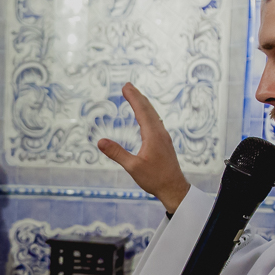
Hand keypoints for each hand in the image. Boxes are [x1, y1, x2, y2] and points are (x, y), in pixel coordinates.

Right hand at [98, 83, 190, 213]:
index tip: (125, 86)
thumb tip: (100, 141)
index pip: (141, 111)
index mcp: (153, 135)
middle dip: (137, 96)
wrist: (174, 189)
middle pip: (148, 109)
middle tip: (127, 85)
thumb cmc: (155, 179)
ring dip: (144, 104)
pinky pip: (156, 122)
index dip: (133, 98)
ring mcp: (164, 137)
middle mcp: (160, 133)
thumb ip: (117, 153)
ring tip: (135, 96)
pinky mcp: (165, 142)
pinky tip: (147, 117)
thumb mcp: (132, 167)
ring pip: (154, 115)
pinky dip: (148, 113)